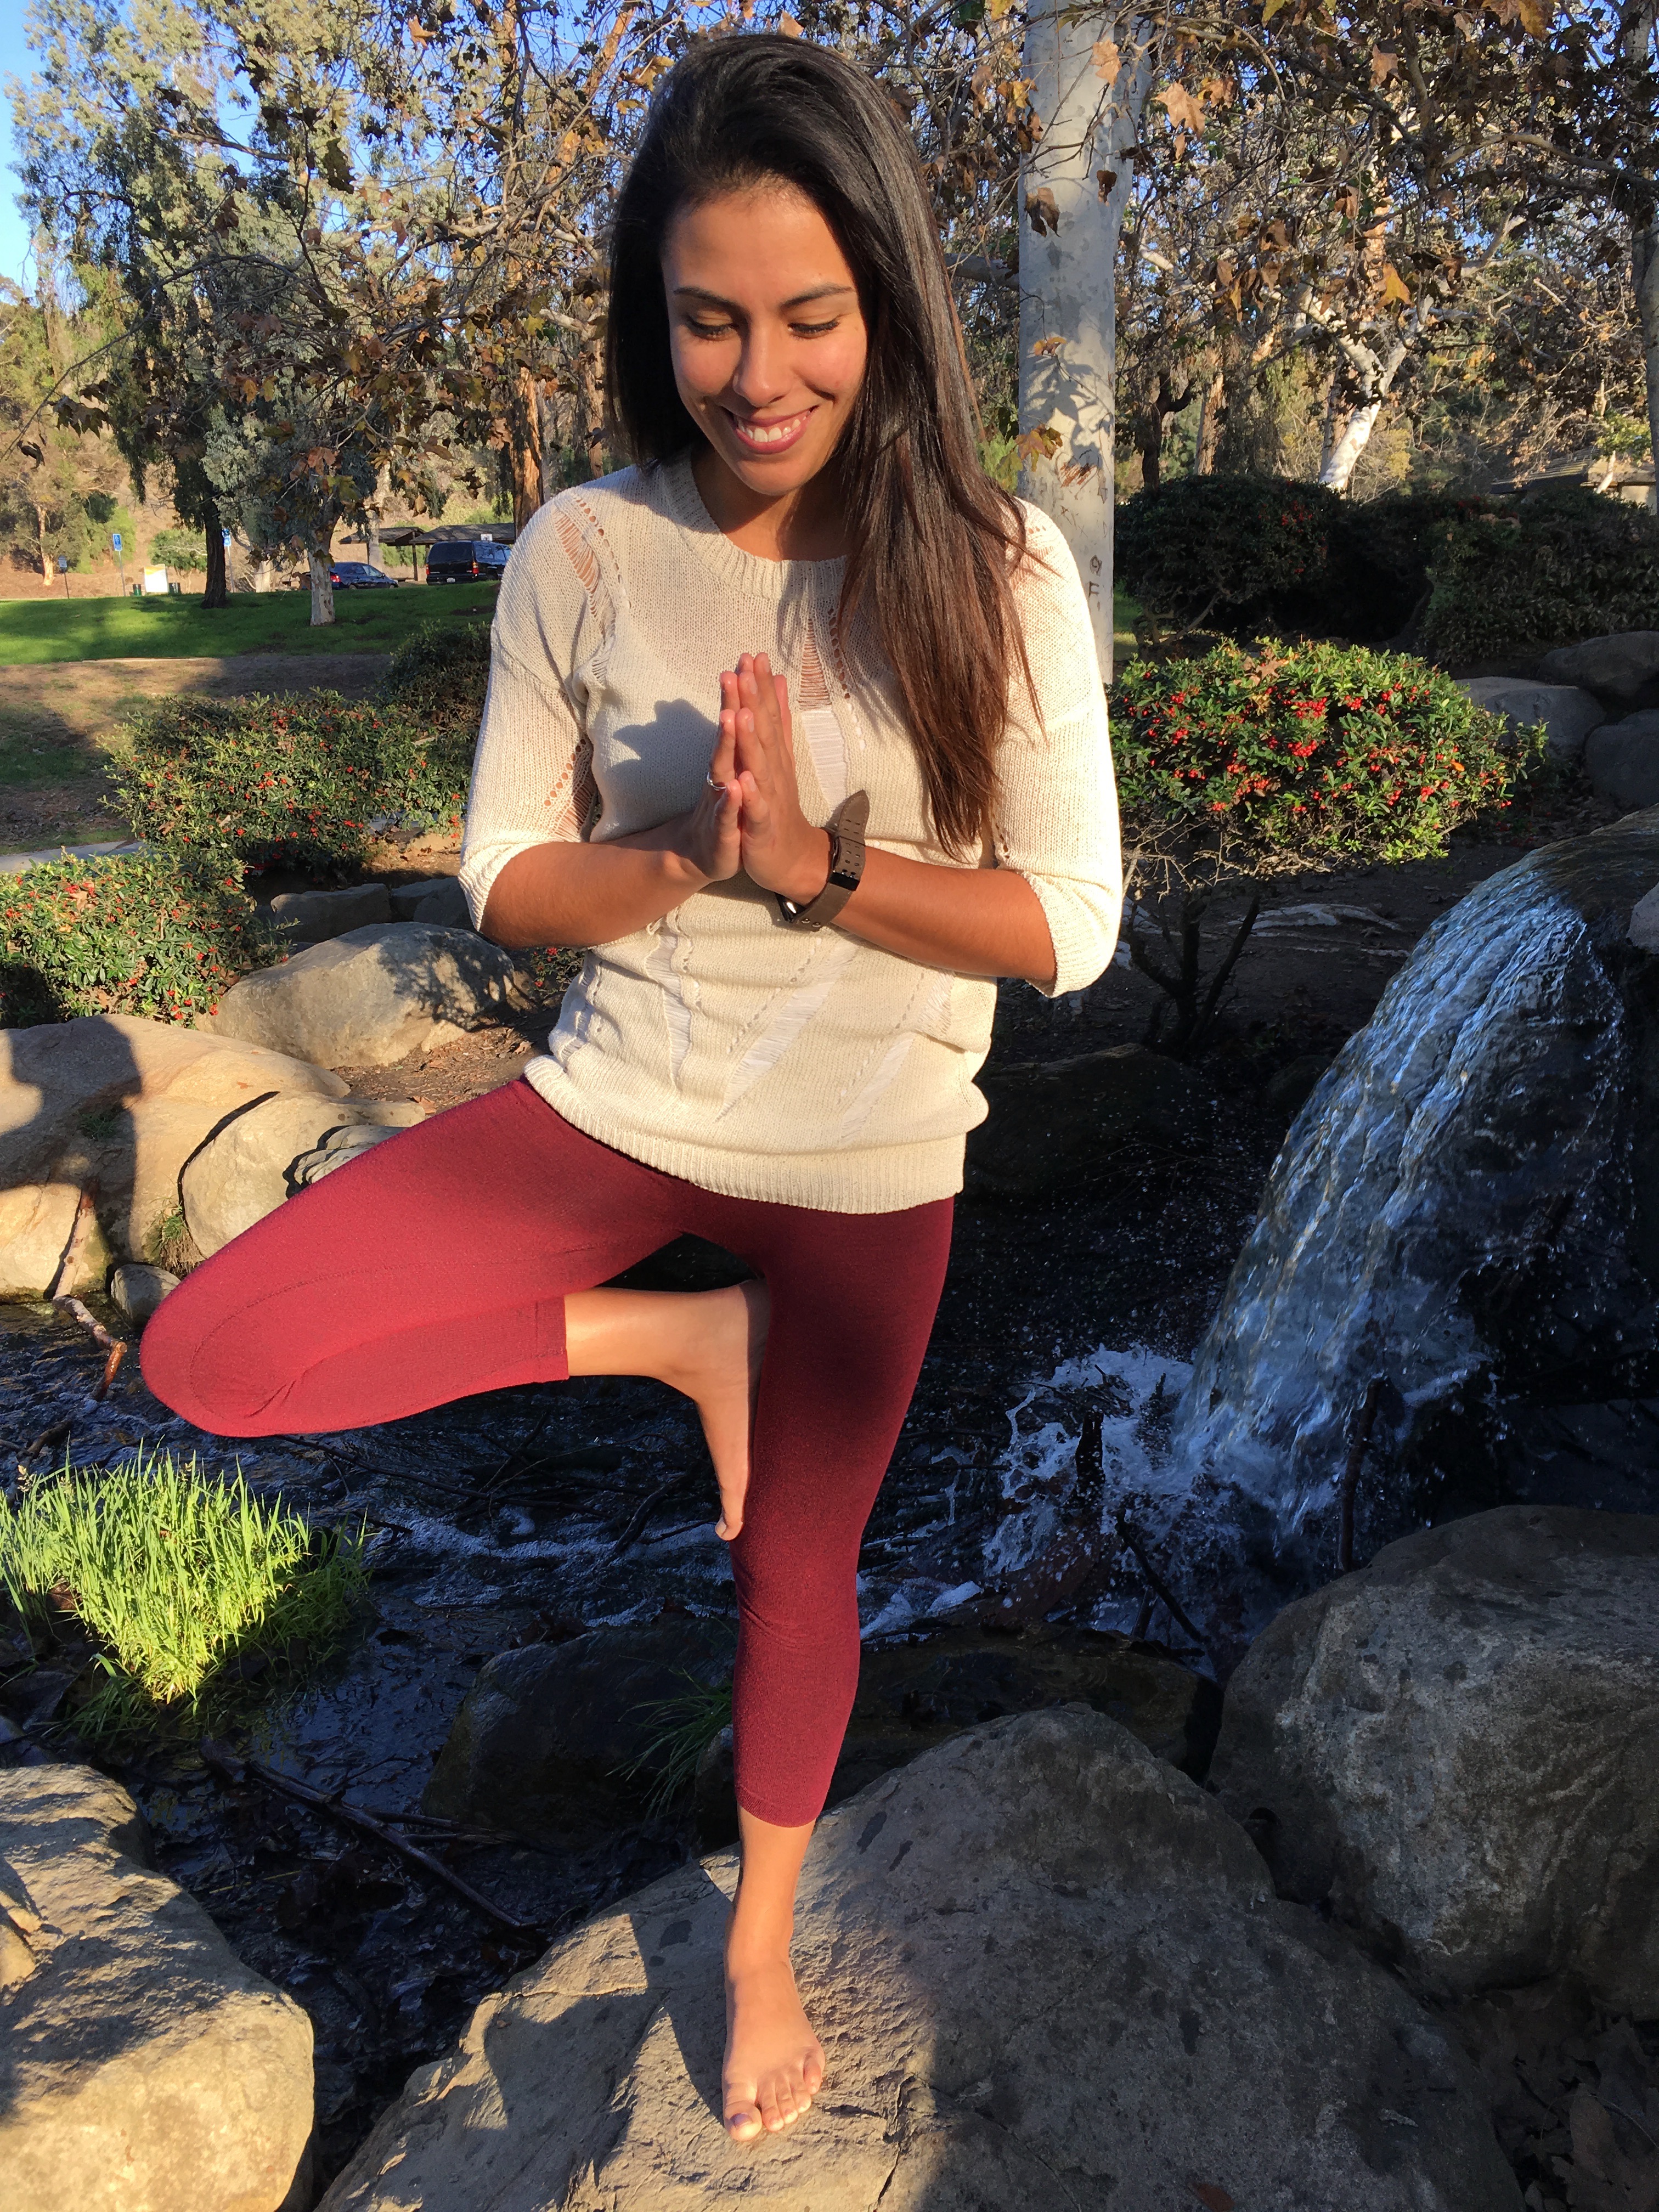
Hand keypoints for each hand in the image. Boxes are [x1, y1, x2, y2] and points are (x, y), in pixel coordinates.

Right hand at [677, 686, 743, 885]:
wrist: (706, 855)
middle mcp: (722, 776)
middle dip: (731, 704)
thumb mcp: (738, 770)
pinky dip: (731, 801)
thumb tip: (747, 700)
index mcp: (731, 762)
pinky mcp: (724, 832)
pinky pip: (727, 815)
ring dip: (727, 744)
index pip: (738, 720)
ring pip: (723, 770)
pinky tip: (736, 787)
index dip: (744, 690)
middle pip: (727, 736)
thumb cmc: (727, 808)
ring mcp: (720, 802)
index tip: (749, 656)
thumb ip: (743, 736)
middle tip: (733, 672)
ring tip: (732, 717)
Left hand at [725, 652, 829, 901]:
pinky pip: (756, 810)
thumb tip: (779, 681)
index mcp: (774, 756)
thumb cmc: (778, 805)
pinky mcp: (762, 826)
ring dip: (752, 741)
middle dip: (754, 701)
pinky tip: (744, 780)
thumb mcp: (778, 759)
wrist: (791, 857)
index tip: (753, 654)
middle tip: (746, 668)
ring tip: (742, 713)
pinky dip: (751, 795)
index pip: (768, 715)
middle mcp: (774, 771)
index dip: (761, 686)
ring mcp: (769, 798)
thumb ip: (779, 721)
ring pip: (759, 766)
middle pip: (764, 733)